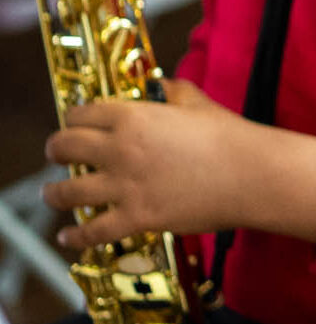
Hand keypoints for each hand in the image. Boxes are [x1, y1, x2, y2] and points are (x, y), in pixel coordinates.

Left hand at [42, 81, 315, 246]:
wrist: (252, 174)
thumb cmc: (230, 136)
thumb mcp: (198, 102)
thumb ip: (172, 92)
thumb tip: (160, 87)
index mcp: (133, 117)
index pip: (82, 114)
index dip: (74, 118)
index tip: (76, 124)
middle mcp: (119, 150)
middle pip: (64, 147)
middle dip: (57, 150)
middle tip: (59, 154)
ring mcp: (124, 186)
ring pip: (67, 192)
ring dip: (55, 193)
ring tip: (53, 193)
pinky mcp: (136, 218)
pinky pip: (93, 231)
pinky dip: (76, 236)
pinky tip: (69, 235)